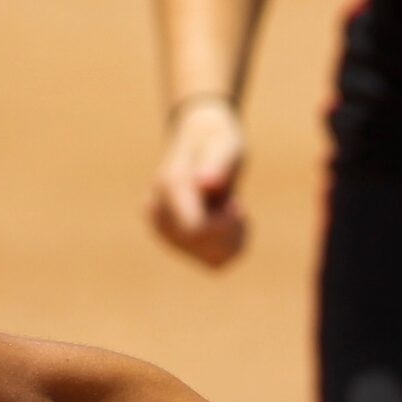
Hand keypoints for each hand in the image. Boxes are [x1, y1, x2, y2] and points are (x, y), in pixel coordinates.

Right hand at [147, 95, 248, 266]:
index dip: (224, 226)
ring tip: (235, 211)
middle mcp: (162, 212)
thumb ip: (217, 163)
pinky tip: (233, 225)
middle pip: (204, 248)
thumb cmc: (217, 139)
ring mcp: (168, 231)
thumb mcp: (224, 144)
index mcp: (170, 187)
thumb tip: (206, 182)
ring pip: (212, 260)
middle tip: (239, 205)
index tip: (239, 206)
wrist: (201, 140)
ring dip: (234, 239)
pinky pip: (214, 262)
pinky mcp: (180, 243)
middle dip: (231, 231)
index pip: (194, 230)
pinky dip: (233, 247)